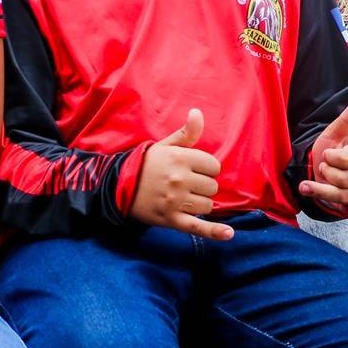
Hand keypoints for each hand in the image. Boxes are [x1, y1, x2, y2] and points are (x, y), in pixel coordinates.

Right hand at [130, 109, 233, 240]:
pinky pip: (198, 227)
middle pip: (212, 187)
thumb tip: (198, 113)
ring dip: (201, 203)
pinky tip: (228, 234)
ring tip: (185, 199)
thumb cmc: (146, 164)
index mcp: (180, 158)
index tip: (194, 170)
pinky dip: (214, 232)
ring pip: (208, 205)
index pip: (213, 166)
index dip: (206, 168)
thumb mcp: (165, 145)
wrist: (118, 187)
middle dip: (203, 186)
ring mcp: (176, 201)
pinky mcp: (171, 219)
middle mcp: (180, 179)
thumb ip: (186, 133)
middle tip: (186, 185)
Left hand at [300, 97, 347, 225]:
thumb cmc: (330, 151)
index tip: (327, 156)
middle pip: (341, 179)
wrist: (322, 171)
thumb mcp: (334, 134)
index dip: (329, 158)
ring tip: (310, 184)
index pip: (344, 160)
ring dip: (319, 190)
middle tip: (323, 169)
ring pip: (340, 195)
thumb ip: (347, 120)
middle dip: (325, 174)